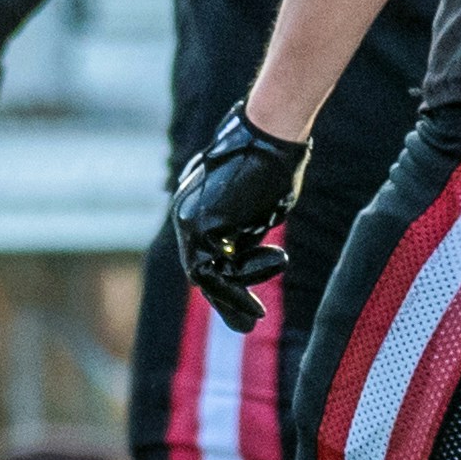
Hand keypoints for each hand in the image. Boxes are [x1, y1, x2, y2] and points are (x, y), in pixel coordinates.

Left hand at [166, 106, 309, 333]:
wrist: (269, 134)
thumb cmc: (273, 164)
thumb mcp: (258, 207)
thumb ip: (247, 233)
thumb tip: (249, 258)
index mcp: (197, 210)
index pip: (204, 257)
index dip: (224, 283)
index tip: (244, 304)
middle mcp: (187, 216)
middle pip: (200, 270)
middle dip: (225, 300)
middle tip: (248, 326)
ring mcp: (191, 220)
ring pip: (205, 275)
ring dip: (233, 299)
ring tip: (256, 316)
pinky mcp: (203, 223)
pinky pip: (218, 267)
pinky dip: (242, 281)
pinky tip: (272, 273)